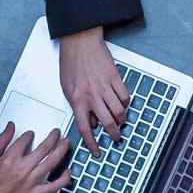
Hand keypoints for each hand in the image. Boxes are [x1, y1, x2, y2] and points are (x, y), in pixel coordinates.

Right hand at [0, 122, 70, 192]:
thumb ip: (0, 141)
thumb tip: (10, 128)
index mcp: (9, 159)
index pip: (25, 140)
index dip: (30, 135)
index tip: (32, 134)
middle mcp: (21, 169)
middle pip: (44, 148)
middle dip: (53, 137)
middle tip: (57, 133)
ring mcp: (29, 182)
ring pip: (51, 163)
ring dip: (61, 150)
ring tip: (66, 143)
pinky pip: (53, 187)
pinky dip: (63, 179)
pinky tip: (68, 173)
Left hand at [56, 27, 127, 155]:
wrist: (80, 41)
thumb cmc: (71, 62)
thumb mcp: (67, 87)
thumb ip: (78, 105)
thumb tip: (91, 119)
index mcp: (77, 99)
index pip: (85, 128)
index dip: (92, 143)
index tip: (97, 151)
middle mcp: (92, 95)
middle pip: (107, 123)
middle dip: (114, 135)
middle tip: (116, 138)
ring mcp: (105, 87)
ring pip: (119, 112)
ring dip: (121, 120)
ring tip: (120, 121)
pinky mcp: (115, 78)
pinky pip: (125, 97)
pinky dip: (125, 103)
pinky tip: (122, 103)